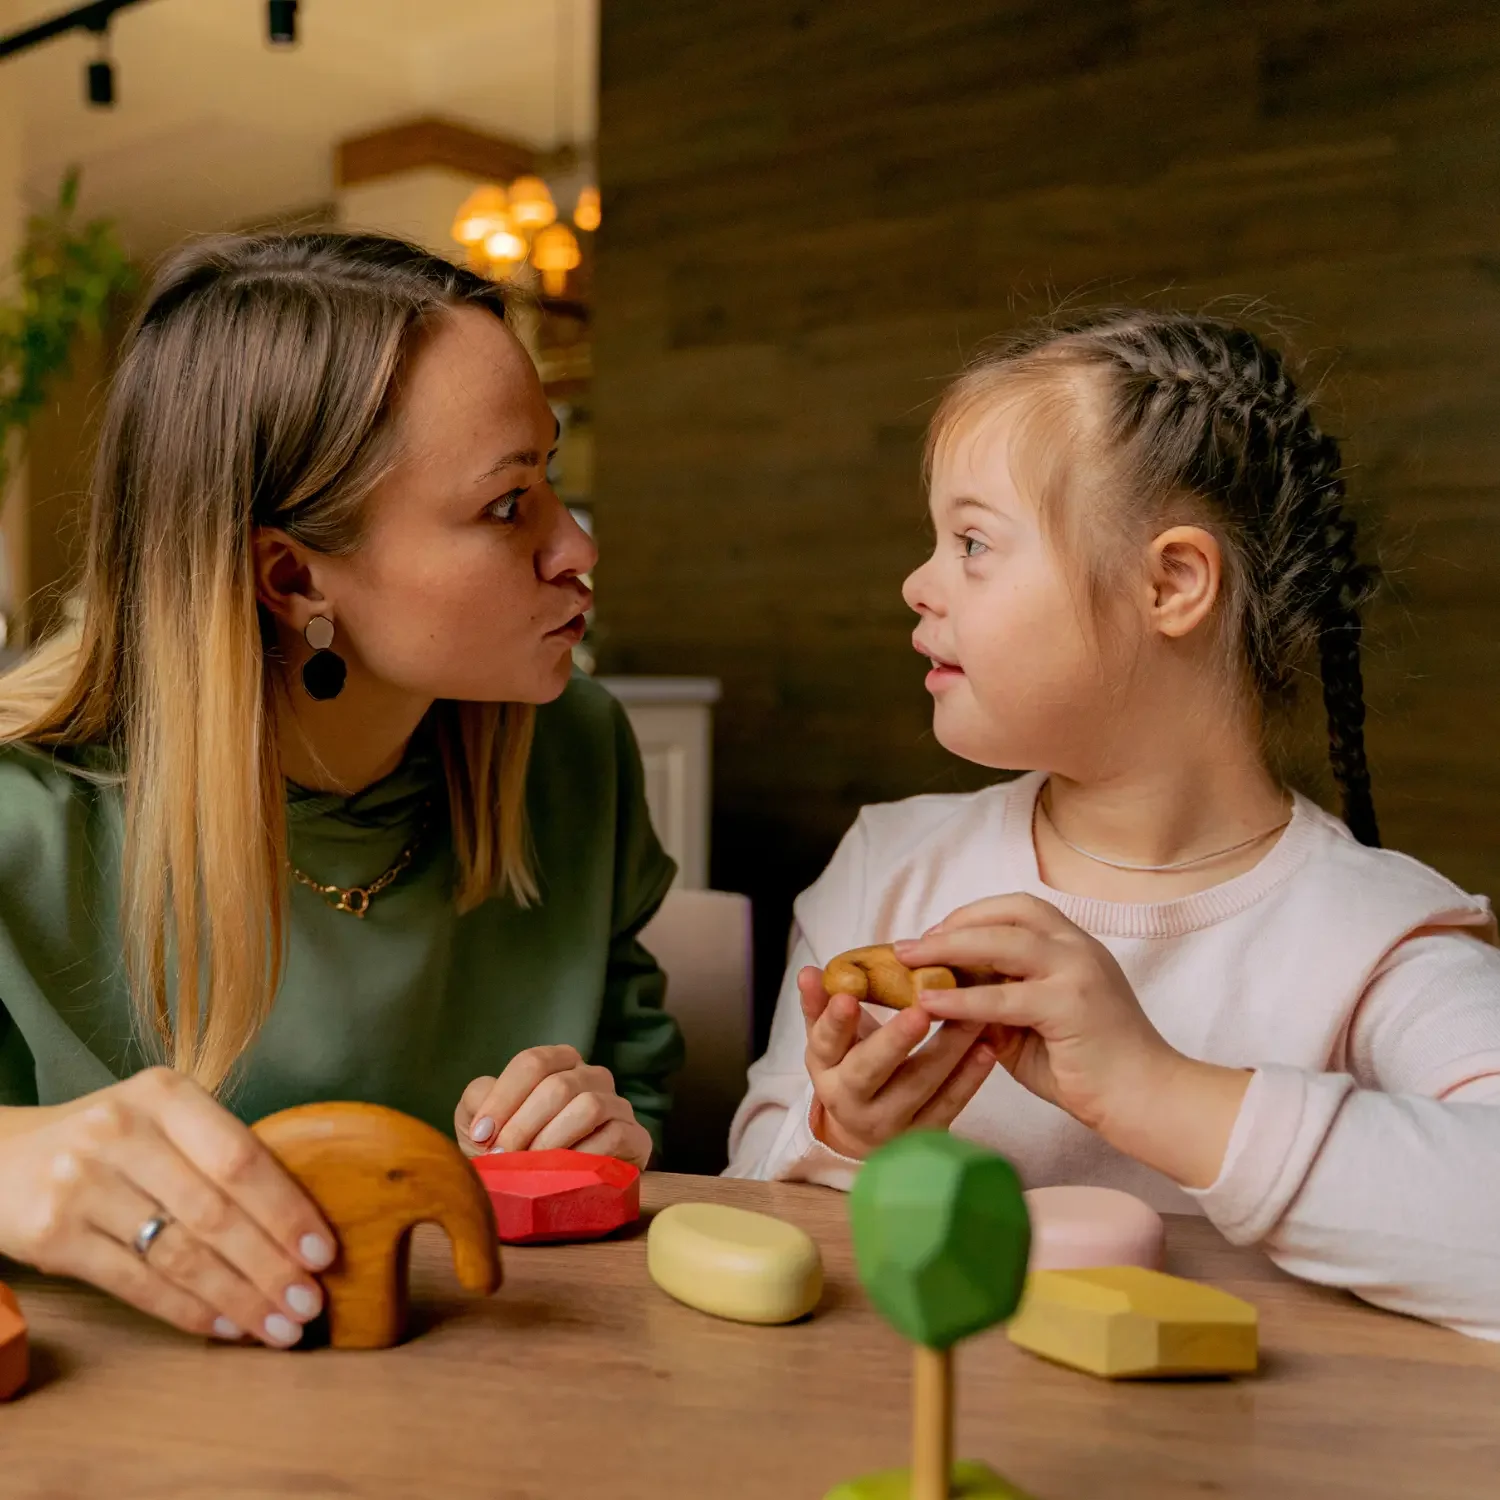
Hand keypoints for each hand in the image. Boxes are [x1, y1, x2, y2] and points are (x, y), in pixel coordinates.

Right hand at [0, 1069, 336, 1347]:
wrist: (2, 1156)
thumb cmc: (109, 1142)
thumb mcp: (160, 1120)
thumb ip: (217, 1153)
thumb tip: (300, 1221)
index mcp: (165, 1094)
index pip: (241, 1158)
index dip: (286, 1209)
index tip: (324, 1252)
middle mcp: (122, 1132)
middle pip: (215, 1211)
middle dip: (271, 1265)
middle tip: (309, 1303)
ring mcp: (82, 1183)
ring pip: (180, 1254)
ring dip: (238, 1297)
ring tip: (279, 1326)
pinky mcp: (53, 1235)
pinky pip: (137, 1283)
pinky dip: (189, 1309)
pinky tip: (225, 1326)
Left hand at [455, 1045, 652, 1167]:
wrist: (550, 1189)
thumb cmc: (515, 1148)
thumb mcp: (484, 1122)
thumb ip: (478, 1102)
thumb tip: (485, 1112)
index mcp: (558, 1063)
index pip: (533, 1062)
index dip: (503, 1098)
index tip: (481, 1135)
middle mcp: (592, 1076)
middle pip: (558, 1086)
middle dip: (523, 1125)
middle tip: (501, 1158)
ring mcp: (617, 1105)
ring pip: (589, 1106)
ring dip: (551, 1139)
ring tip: (530, 1167)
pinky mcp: (636, 1137)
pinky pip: (615, 1136)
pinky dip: (583, 1155)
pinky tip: (563, 1174)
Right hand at [799, 965, 996, 1159]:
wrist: (865, 1133)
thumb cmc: (850, 1066)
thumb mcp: (829, 1040)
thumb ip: (820, 1005)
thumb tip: (809, 972)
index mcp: (825, 1070)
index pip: (825, 1043)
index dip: (835, 1022)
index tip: (848, 997)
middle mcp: (852, 1101)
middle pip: (870, 1071)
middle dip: (895, 1041)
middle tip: (919, 1010)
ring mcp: (890, 1123)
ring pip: (918, 1085)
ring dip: (948, 1050)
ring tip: (972, 1015)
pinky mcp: (924, 1135)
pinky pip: (949, 1104)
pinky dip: (970, 1077)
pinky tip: (987, 1048)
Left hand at [897, 893, 1249, 1186]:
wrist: (1146, 1100)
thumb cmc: (1090, 1067)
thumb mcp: (1034, 1026)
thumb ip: (998, 1004)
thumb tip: (944, 993)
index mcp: (1074, 945)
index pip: (1018, 908)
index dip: (972, 915)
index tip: (934, 934)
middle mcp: (1078, 948)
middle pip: (1007, 914)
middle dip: (951, 926)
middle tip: (908, 946)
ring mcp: (1078, 972)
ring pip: (1003, 942)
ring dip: (949, 949)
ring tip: (908, 963)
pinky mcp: (1071, 1006)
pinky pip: (1004, 996)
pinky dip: (962, 998)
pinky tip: (929, 1003)